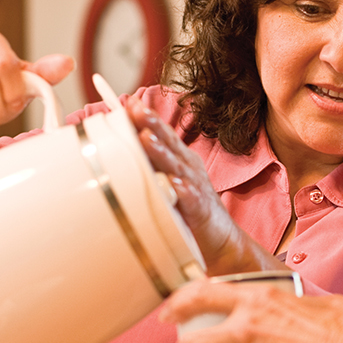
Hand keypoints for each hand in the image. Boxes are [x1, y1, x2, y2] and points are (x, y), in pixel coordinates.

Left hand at [127, 99, 275, 275]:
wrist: (222, 239)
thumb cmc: (190, 209)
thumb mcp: (169, 182)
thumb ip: (150, 166)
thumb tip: (120, 153)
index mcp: (179, 159)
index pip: (161, 132)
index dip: (146, 117)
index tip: (130, 102)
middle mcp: (187, 167)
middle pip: (168, 142)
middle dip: (151, 124)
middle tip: (136, 109)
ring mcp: (195, 186)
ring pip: (175, 166)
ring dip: (161, 152)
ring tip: (146, 138)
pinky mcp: (200, 209)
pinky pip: (190, 198)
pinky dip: (182, 190)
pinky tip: (173, 184)